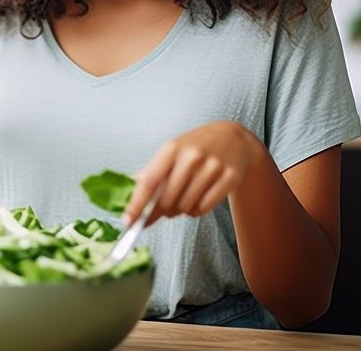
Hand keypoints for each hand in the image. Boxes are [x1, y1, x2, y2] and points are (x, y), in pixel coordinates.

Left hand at [123, 121, 263, 226]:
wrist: (233, 138)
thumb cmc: (196, 147)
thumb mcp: (172, 153)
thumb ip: (151, 174)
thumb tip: (128, 197)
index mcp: (172, 148)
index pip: (149, 181)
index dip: (137, 203)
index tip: (128, 221)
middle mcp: (192, 156)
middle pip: (167, 199)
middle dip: (163, 209)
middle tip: (166, 206)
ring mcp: (213, 166)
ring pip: (185, 207)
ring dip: (181, 210)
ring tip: (186, 197)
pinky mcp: (230, 178)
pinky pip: (204, 208)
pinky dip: (197, 210)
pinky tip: (199, 198)